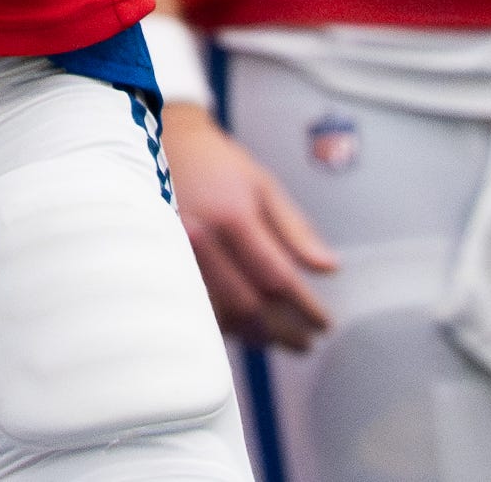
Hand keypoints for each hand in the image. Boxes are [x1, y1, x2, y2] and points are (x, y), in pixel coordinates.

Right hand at [166, 104, 337, 350]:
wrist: (164, 146)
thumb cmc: (218, 165)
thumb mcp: (264, 186)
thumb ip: (297, 230)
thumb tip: (330, 269)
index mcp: (232, 217)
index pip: (277, 278)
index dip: (305, 308)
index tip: (324, 325)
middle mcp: (200, 240)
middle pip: (248, 304)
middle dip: (282, 330)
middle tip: (306, 343)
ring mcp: (174, 255)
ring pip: (220, 315)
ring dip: (254, 335)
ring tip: (279, 340)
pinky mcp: (160, 265)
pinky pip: (197, 308)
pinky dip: (225, 326)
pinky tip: (244, 329)